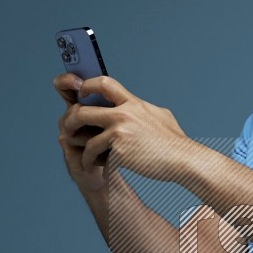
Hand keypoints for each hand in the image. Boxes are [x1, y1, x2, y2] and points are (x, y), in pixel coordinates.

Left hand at [57, 74, 188, 181]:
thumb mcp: (161, 117)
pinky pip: (95, 154)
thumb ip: (143, 110)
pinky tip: (94, 168)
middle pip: (83, 110)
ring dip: (79, 146)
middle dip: (71, 120)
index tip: (81, 94)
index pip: (104, 83)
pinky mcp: (118, 150)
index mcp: (133, 103)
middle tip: (69, 128)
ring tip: (82, 156)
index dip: (88, 86)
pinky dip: (91, 162)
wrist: (183, 160)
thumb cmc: (174, 143)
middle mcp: (124, 113)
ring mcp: (120, 131)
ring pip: (85, 135)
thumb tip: (136, 106)